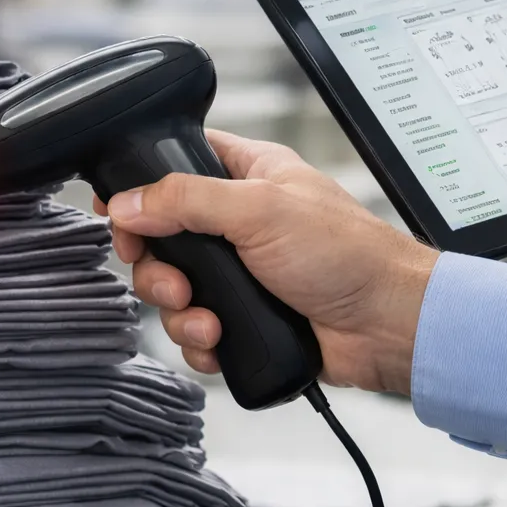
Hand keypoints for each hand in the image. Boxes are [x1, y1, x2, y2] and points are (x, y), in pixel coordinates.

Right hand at [94, 130, 435, 394]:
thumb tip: (128, 201)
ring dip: (179, 311)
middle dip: (157, 268)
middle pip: (162, 238)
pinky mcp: (246, 319)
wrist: (387, 325)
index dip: (140, 186)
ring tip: (207, 321)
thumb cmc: (348, 254)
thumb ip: (187, 200)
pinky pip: (196, 331)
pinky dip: (199, 341)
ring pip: (174, 291)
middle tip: (174, 283)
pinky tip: (220, 342)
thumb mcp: (260, 210)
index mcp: (247, 176)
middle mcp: (239, 223)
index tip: (118, 212)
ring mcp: (241, 274)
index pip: (175, 165)